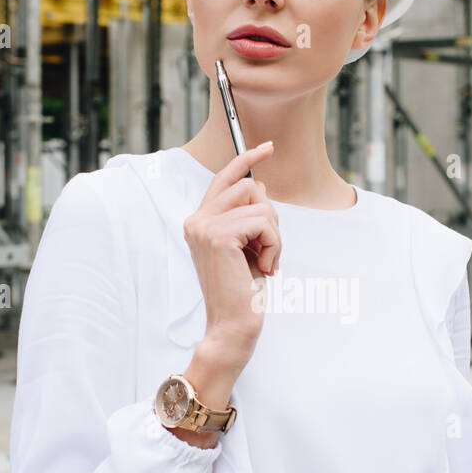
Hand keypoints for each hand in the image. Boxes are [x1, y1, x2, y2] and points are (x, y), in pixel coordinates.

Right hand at [183, 141, 281, 366]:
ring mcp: (204, 226)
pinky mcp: (218, 235)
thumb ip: (247, 216)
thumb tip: (258, 185)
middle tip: (267, 251)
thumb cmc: (243, 291)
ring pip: (260, 205)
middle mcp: (197, 220)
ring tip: (265, 262)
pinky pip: (264, 222)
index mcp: (199, 221)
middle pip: (248, 188)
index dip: (246, 159)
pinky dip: (275, 244)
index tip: (268, 147)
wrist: (233, 325)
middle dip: (270, 218)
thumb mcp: (247, 246)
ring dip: (274, 236)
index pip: (224, 179)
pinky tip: (265, 267)